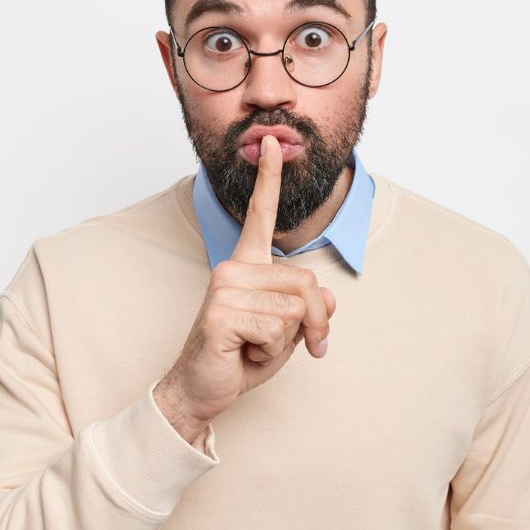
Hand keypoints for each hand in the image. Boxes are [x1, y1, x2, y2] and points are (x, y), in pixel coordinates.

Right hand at [156, 134, 337, 432]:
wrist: (202, 389)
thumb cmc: (241, 357)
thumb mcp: (287, 332)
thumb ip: (310, 310)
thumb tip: (327, 297)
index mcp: (247, 265)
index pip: (260, 215)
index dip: (269, 179)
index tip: (273, 141)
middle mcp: (233, 267)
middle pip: (307, 281)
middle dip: (314, 322)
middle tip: (298, 345)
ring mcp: (224, 286)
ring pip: (294, 309)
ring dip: (287, 341)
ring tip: (254, 345)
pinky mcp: (221, 311)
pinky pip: (277, 329)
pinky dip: (271, 351)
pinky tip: (243, 351)